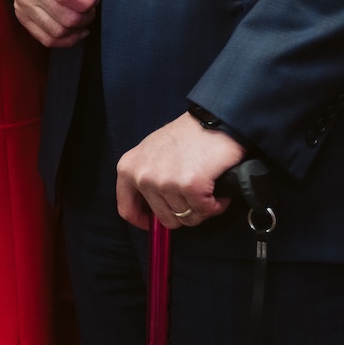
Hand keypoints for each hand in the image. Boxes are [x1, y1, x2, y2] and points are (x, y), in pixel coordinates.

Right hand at [10, 0, 97, 48]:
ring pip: (57, 31)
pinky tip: (75, 29)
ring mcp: (23, 0)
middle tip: (91, 5)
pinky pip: (46, 38)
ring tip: (82, 14)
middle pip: (65, 16)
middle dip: (86, 15)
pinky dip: (65, 39)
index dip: (88, 0)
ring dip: (77, 28)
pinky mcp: (21, 13)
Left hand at [116, 113, 243, 229]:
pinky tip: (217, 188)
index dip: (143, 221)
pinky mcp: (190, 187)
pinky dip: (216, 204)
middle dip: (184, 212)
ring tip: (206, 186)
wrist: (214, 120)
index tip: (154, 224)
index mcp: (129, 168)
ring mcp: (166, 183)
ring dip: (202, 207)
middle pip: (165, 219)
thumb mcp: (152, 152)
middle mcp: (143, 177)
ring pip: (187, 218)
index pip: (126, 208)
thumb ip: (146, 178)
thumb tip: (151, 210)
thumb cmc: (186, 136)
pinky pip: (207, 211)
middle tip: (194, 195)